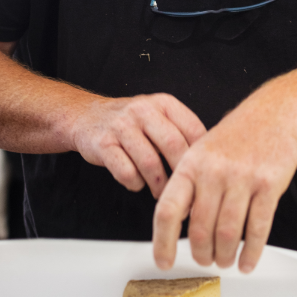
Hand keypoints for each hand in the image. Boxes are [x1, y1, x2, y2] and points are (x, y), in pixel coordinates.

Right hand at [69, 93, 205, 197]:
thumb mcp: (159, 115)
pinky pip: (125, 171)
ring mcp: (121, 126)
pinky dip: (135, 183)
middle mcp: (143, 110)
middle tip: (186, 190)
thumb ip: (181, 132)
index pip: (193, 129)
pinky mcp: (103, 144)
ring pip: (149, 162)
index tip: (204, 175)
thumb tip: (209, 162)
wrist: (87, 117)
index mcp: (164, 103)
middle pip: (173, 145)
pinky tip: (138, 184)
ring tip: (163, 193)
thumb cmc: (132, 123)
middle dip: (181, 173)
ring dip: (159, 184)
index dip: (201, 156)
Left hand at [152, 87, 296, 273]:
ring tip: (224, 261)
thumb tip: (176, 219)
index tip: (163, 261)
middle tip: (204, 260)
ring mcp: (242, 178)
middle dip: (201, 254)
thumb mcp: (201, 152)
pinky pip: (257, 229)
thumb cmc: (237, 135)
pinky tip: (247, 260)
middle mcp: (213, 172)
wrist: (276, 113)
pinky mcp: (268, 185)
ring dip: (224, 256)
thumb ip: (188, 184)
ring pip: (227, 234)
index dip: (162, 242)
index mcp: (191, 165)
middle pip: (199, 229)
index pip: (168, 210)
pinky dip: (251, 252)